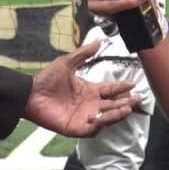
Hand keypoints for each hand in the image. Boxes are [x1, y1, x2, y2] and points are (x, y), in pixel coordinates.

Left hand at [24, 39, 141, 137]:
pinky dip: (99, 123)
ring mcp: (85, 117)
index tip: (133, 83)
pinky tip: (103, 116)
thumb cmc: (47, 79)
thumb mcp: (67, 62)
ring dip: (117, 113)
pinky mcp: (76, 128)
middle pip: (113, 104)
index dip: (122, 87)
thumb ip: (84, 53)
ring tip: (127, 107)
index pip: (111, 90)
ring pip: (107, 117)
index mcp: (90, 90)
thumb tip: (98, 40)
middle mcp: (90, 104)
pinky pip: (93, 129)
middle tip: (137, 98)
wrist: (31, 94)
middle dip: (126, 102)